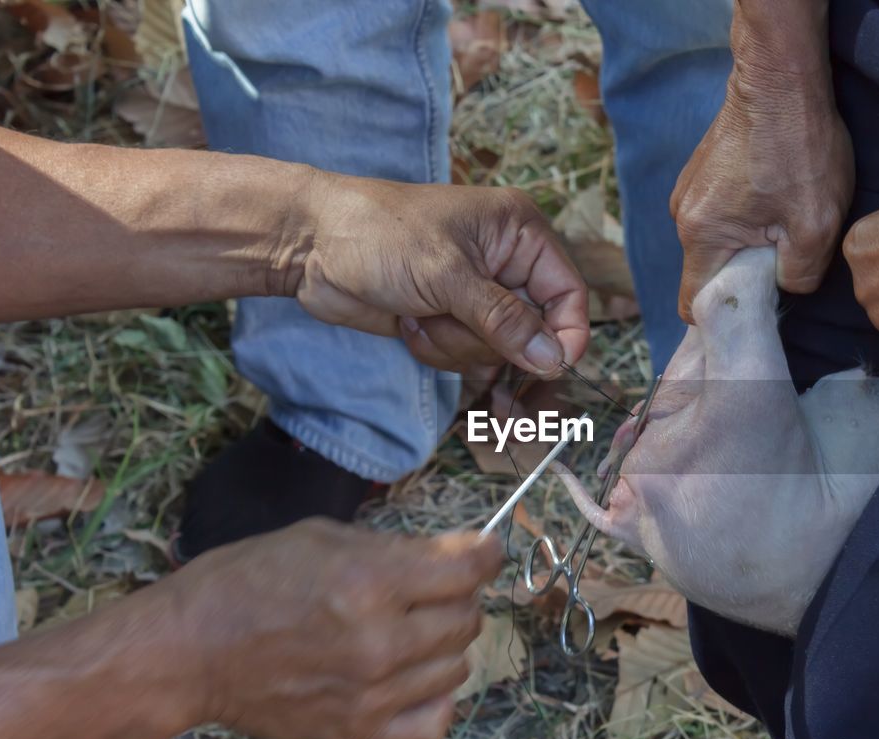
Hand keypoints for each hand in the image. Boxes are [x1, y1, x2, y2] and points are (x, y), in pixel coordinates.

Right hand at [166, 519, 500, 738]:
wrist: (191, 650)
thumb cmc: (249, 581)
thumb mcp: (324, 537)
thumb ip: (397, 548)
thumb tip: (459, 552)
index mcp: (370, 582)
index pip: (469, 569)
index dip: (485, 554)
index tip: (484, 551)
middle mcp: (378, 641)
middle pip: (468, 618)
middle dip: (457, 597)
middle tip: (428, 591)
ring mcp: (371, 693)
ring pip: (458, 668)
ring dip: (442, 646)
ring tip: (406, 633)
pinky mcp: (358, 733)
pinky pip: (434, 725)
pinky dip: (433, 701)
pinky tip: (409, 681)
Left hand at [294, 178, 588, 375]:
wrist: (310, 245)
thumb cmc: (378, 234)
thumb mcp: (448, 276)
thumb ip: (505, 321)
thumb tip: (554, 359)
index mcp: (519, 232)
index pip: (568, 293)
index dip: (565, 334)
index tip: (552, 367)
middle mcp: (505, 263)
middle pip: (533, 331)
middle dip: (488, 338)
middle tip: (449, 318)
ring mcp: (475, 295)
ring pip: (497, 351)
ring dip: (455, 344)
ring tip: (419, 312)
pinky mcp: (449, 319)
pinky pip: (464, 357)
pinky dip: (437, 348)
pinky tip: (409, 320)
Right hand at [670, 36, 852, 322]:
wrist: (781, 76)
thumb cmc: (798, 147)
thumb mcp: (815, 224)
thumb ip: (799, 275)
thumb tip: (788, 286)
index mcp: (700, 235)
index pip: (694, 304)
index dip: (723, 316)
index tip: (755, 309)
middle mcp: (682, 215)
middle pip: (709, 271)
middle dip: (745, 275)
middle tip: (786, 255)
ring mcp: (688, 191)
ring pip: (718, 241)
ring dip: (749, 242)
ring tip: (785, 217)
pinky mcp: (701, 173)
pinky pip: (720, 214)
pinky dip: (745, 216)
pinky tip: (776, 194)